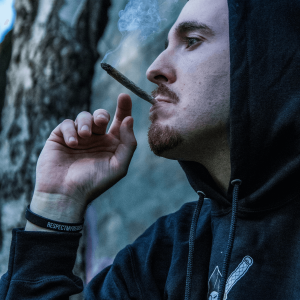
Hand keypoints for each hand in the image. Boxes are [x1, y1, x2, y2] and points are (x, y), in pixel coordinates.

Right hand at [34, 94, 136, 211]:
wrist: (65, 194)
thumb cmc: (95, 182)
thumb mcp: (118, 165)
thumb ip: (128, 143)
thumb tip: (129, 119)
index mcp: (111, 144)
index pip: (119, 122)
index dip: (123, 108)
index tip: (124, 96)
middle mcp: (96, 139)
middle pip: (102, 116)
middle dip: (102, 115)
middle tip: (101, 122)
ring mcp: (79, 137)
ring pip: (84, 117)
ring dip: (85, 123)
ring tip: (84, 137)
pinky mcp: (61, 137)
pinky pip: (67, 123)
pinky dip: (70, 130)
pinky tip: (72, 144)